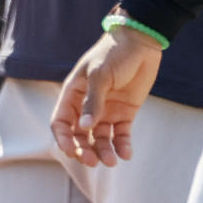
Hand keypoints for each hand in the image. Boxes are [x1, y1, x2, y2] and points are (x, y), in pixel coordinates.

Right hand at [51, 25, 162, 167]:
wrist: (141, 40)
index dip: (63, 138)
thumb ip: (93, 101)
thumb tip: (83, 128)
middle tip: (93, 161)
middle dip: (84, 151)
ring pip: (100, 140)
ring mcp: (106, 111)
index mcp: (74, 94)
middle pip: (80, 137)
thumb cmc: (114, 52)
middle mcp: (87, 106)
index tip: (71, 150)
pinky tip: (126, 153)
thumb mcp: (100, 74)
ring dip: (104, 152)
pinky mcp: (125, 113)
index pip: (61, 122)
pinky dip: (122, 146)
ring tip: (112, 161)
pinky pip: (121, 135)